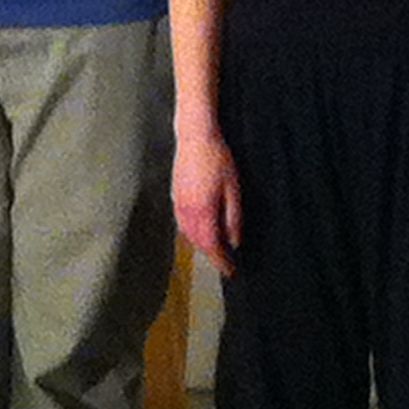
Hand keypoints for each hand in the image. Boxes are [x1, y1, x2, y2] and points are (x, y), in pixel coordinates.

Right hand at [172, 124, 242, 277]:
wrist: (195, 136)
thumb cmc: (217, 159)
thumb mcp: (233, 189)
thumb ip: (233, 218)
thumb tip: (234, 242)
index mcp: (202, 211)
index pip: (211, 245)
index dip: (221, 261)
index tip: (230, 271)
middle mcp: (186, 212)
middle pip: (198, 243)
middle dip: (211, 255)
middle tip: (226, 262)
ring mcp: (177, 204)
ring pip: (188, 234)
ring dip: (201, 245)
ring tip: (215, 249)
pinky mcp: (174, 196)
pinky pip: (181, 223)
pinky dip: (191, 233)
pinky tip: (199, 230)